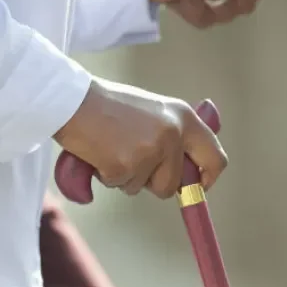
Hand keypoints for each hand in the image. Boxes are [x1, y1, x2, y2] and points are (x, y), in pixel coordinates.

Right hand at [53, 79, 227, 199]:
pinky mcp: (127, 166)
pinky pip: (120, 184)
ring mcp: (150, 150)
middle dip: (153, 182)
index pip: (214, 157)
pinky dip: (107, 175)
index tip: (196, 186)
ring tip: (111, 148)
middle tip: (133, 163)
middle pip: (174, 183)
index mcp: (183, 117)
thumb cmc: (106, 105)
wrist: (72, 100)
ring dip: (127, 176)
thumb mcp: (151, 111)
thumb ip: (170, 134)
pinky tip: (99, 152)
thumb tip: (184, 169)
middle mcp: (172, 133)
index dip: (206, 178)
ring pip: (144, 187)